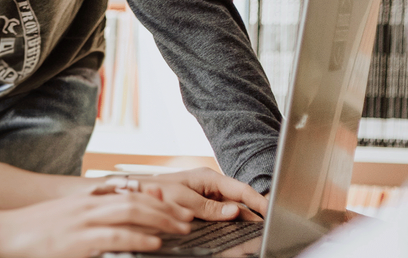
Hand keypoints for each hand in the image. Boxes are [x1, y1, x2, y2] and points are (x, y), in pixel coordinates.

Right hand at [0, 189, 192, 257]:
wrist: (2, 232)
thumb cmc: (33, 229)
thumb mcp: (66, 215)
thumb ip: (91, 212)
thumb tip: (116, 217)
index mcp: (86, 200)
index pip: (130, 194)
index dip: (158, 201)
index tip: (177, 209)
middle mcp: (88, 207)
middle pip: (137, 201)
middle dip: (166, 210)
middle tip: (187, 220)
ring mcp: (82, 223)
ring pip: (131, 214)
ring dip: (160, 221)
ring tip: (180, 229)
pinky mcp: (77, 242)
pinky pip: (114, 237)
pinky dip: (137, 238)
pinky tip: (154, 242)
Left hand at [103, 169, 267, 220]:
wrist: (137, 193)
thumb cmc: (156, 191)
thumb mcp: (182, 199)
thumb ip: (209, 207)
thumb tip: (235, 211)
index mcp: (209, 178)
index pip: (241, 189)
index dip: (258, 201)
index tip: (271, 212)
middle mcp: (210, 185)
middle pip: (239, 200)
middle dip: (253, 212)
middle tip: (267, 226)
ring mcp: (207, 195)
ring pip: (231, 208)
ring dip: (243, 218)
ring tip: (256, 229)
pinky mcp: (202, 205)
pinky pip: (221, 213)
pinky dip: (230, 221)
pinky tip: (238, 228)